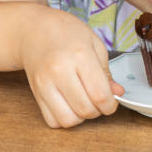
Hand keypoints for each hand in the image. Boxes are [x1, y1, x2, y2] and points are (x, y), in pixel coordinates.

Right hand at [18, 9, 124, 127]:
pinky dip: (64, 119)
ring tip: (84, 102)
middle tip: (99, 100)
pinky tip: (69, 105)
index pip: (99, 94)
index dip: (111, 105)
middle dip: (98, 111)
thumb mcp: (94, 44)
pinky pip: (52, 121)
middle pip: (85, 110)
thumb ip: (106, 71)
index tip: (112, 102)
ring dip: (81, 118)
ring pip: (68, 120)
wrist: (34, 29)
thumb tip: (117, 94)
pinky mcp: (35, 93)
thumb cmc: (67, 33)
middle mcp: (59, 71)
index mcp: (80, 56)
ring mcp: (44, 84)